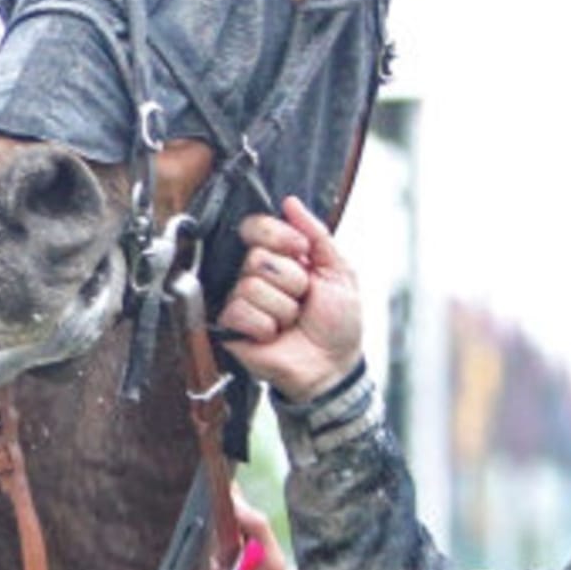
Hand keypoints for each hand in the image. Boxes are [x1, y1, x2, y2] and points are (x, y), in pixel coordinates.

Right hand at [217, 197, 363, 401]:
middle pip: (257, 258)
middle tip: (302, 299)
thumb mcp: (340, 271)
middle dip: (291, 281)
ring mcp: (241, 300)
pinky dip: (266, 326)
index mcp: (280, 257)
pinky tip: (273, 335)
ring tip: (290, 322)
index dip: (279, 237)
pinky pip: (240, 311)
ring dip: (283, 309)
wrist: (332, 366)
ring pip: (251, 287)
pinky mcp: (230, 325)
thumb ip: (317, 234)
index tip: (302, 253)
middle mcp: (256, 275)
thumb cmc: (338, 324)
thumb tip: (291, 203)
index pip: (257, 227)